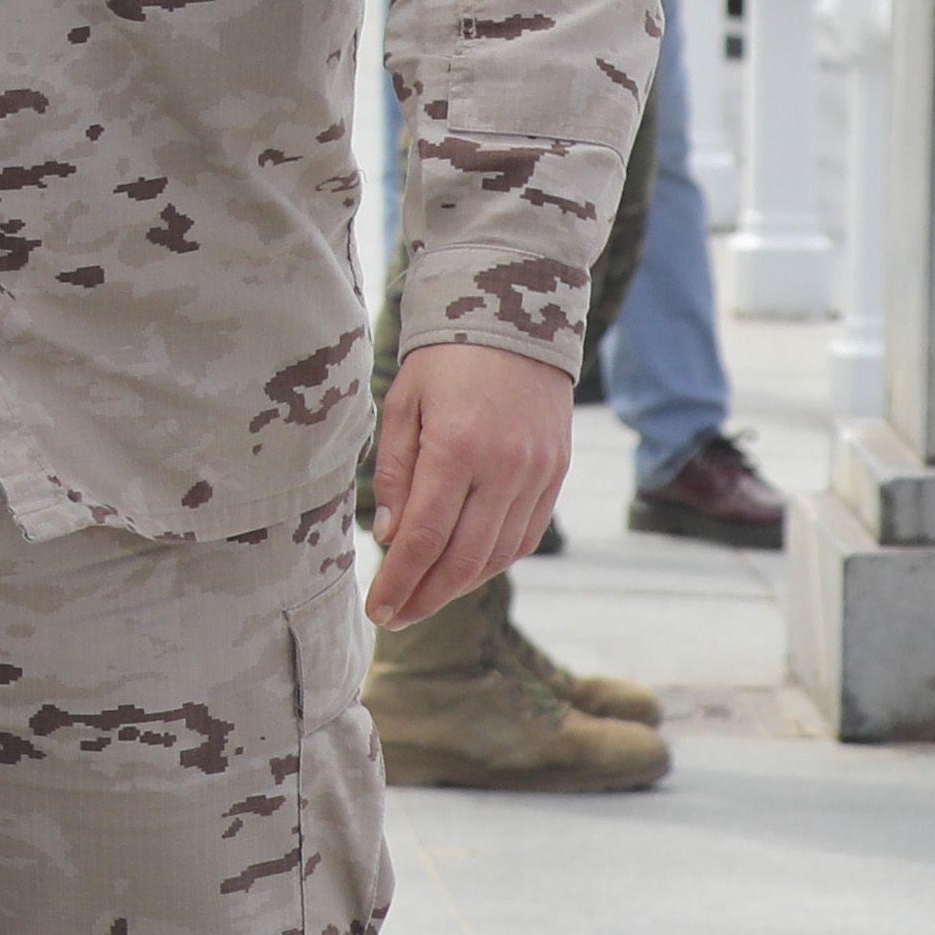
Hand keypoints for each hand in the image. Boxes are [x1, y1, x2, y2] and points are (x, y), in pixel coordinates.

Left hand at [367, 341, 575, 627]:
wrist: (515, 317)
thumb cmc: (444, 358)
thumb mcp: (403, 404)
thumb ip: (396, 473)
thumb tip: (389, 537)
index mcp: (456, 447)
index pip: (423, 537)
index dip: (399, 581)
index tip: (377, 610)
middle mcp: (503, 468)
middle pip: (462, 557)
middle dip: (425, 596)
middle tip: (396, 617)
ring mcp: (537, 474)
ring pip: (497, 554)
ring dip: (459, 586)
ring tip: (424, 599)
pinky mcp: (556, 474)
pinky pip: (525, 536)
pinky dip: (494, 561)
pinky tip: (465, 570)